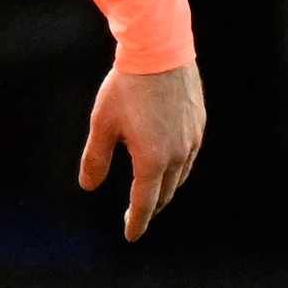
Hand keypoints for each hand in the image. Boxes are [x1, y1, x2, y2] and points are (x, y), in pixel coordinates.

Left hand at [79, 61, 204, 241]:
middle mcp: (178, 154)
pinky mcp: (199, 124)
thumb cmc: (126, 88)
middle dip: (151, 206)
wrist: (159, 52)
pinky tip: (167, 161)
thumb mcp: (102, 124)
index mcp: (152, 159)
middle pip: (165, 192)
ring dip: (165, 188)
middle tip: (137, 213)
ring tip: (151, 191)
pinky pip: (189, 156)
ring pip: (180, 175)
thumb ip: (95, 159)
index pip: (145, 202)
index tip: (130, 235)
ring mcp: (193, 139)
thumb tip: (88, 187)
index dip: (137, 221)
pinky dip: (177, 167)